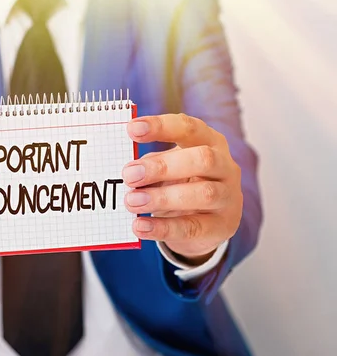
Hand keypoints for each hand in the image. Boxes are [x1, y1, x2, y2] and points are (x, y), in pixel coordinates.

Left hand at [122, 114, 242, 265]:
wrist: (207, 224)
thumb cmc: (182, 184)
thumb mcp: (169, 168)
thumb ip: (151, 165)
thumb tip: (127, 170)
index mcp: (210, 141)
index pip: (189, 128)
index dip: (161, 127)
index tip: (132, 128)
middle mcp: (225, 167)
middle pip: (202, 159)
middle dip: (162, 166)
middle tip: (129, 175)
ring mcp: (228, 198)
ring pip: (203, 194)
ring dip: (162, 197)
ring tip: (132, 202)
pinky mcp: (222, 227)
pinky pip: (193, 228)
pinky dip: (163, 228)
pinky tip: (140, 226)